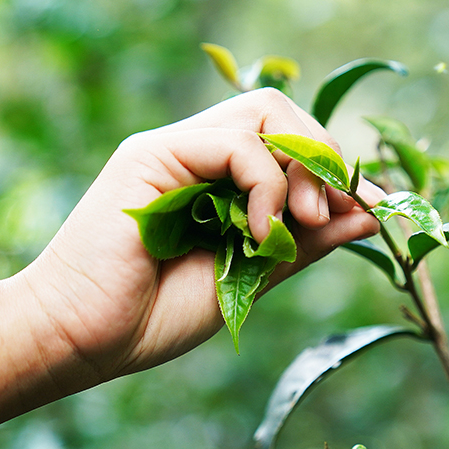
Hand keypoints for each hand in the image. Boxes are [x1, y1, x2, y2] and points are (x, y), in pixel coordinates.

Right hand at [18, 89, 383, 390]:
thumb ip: (304, 242)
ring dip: (301, 165)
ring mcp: (174, 148)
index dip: (335, 167)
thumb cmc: (153, 315)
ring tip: (298, 220)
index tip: (368, 209)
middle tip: (327, 213)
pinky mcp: (153, 153)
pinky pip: (236, 142)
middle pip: (283, 110)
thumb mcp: (252, 277)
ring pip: (266, 111)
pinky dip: (265, 184)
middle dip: (325, 156)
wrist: (79, 339)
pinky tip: (258, 232)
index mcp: (218, 179)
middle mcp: (197, 153)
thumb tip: (369, 215)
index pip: (291, 139)